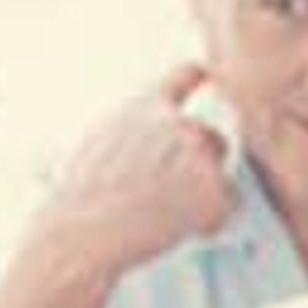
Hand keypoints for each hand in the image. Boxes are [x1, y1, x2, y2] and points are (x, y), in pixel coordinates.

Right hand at [40, 63, 235, 276]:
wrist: (83, 233)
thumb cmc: (81, 199)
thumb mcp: (99, 141)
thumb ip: (136, 127)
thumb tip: (152, 132)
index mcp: (148, 107)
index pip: (187, 74)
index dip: (201, 77)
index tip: (208, 78)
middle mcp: (180, 124)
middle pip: (211, 138)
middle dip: (199, 166)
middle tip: (167, 198)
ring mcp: (201, 155)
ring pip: (219, 173)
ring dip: (202, 194)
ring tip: (163, 216)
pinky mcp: (216, 188)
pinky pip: (227, 205)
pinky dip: (209, 221)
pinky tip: (175, 229)